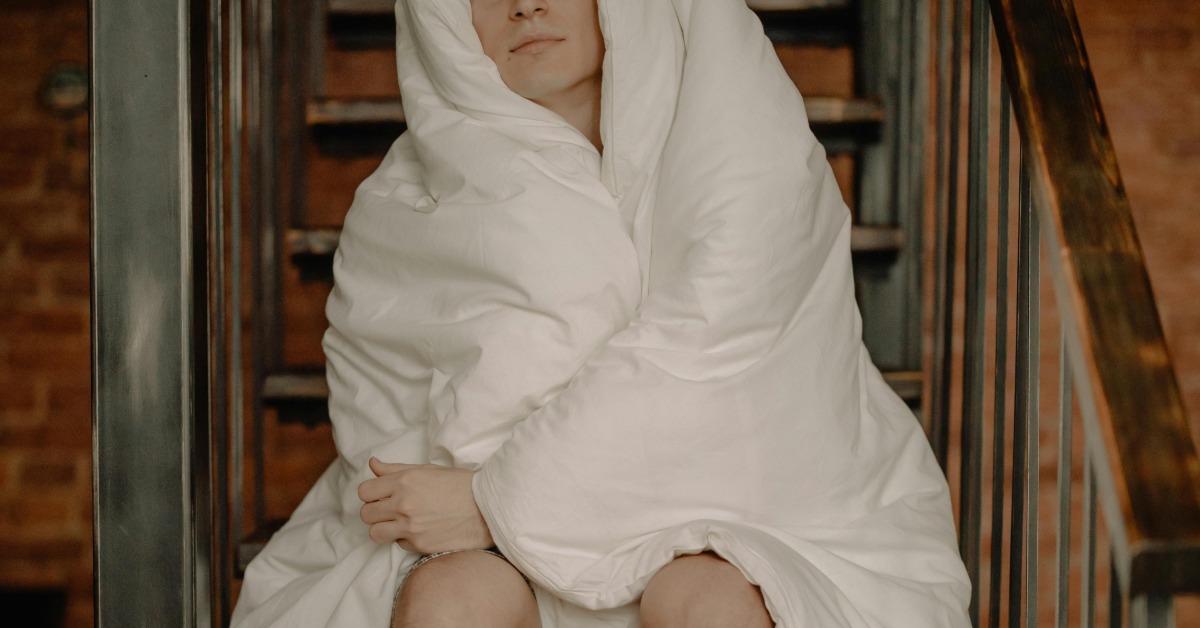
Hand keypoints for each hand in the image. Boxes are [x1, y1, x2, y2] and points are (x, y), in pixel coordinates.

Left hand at [357, 458, 493, 554]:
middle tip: (390, 510)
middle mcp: (403, 504)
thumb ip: (395, 469)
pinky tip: (420, 530)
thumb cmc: (459, 485)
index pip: (364, 491)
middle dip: (375, 511)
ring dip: (384, 529)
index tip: (381, 495)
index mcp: (404, 481)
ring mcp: (410, 527)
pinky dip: (405, 538)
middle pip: (366, 513)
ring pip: (375, 533)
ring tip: (398, 524)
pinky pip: (398, 544)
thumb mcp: (427, 469)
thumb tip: (372, 464)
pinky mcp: (419, 545)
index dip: (371, 493)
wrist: (487, 508)